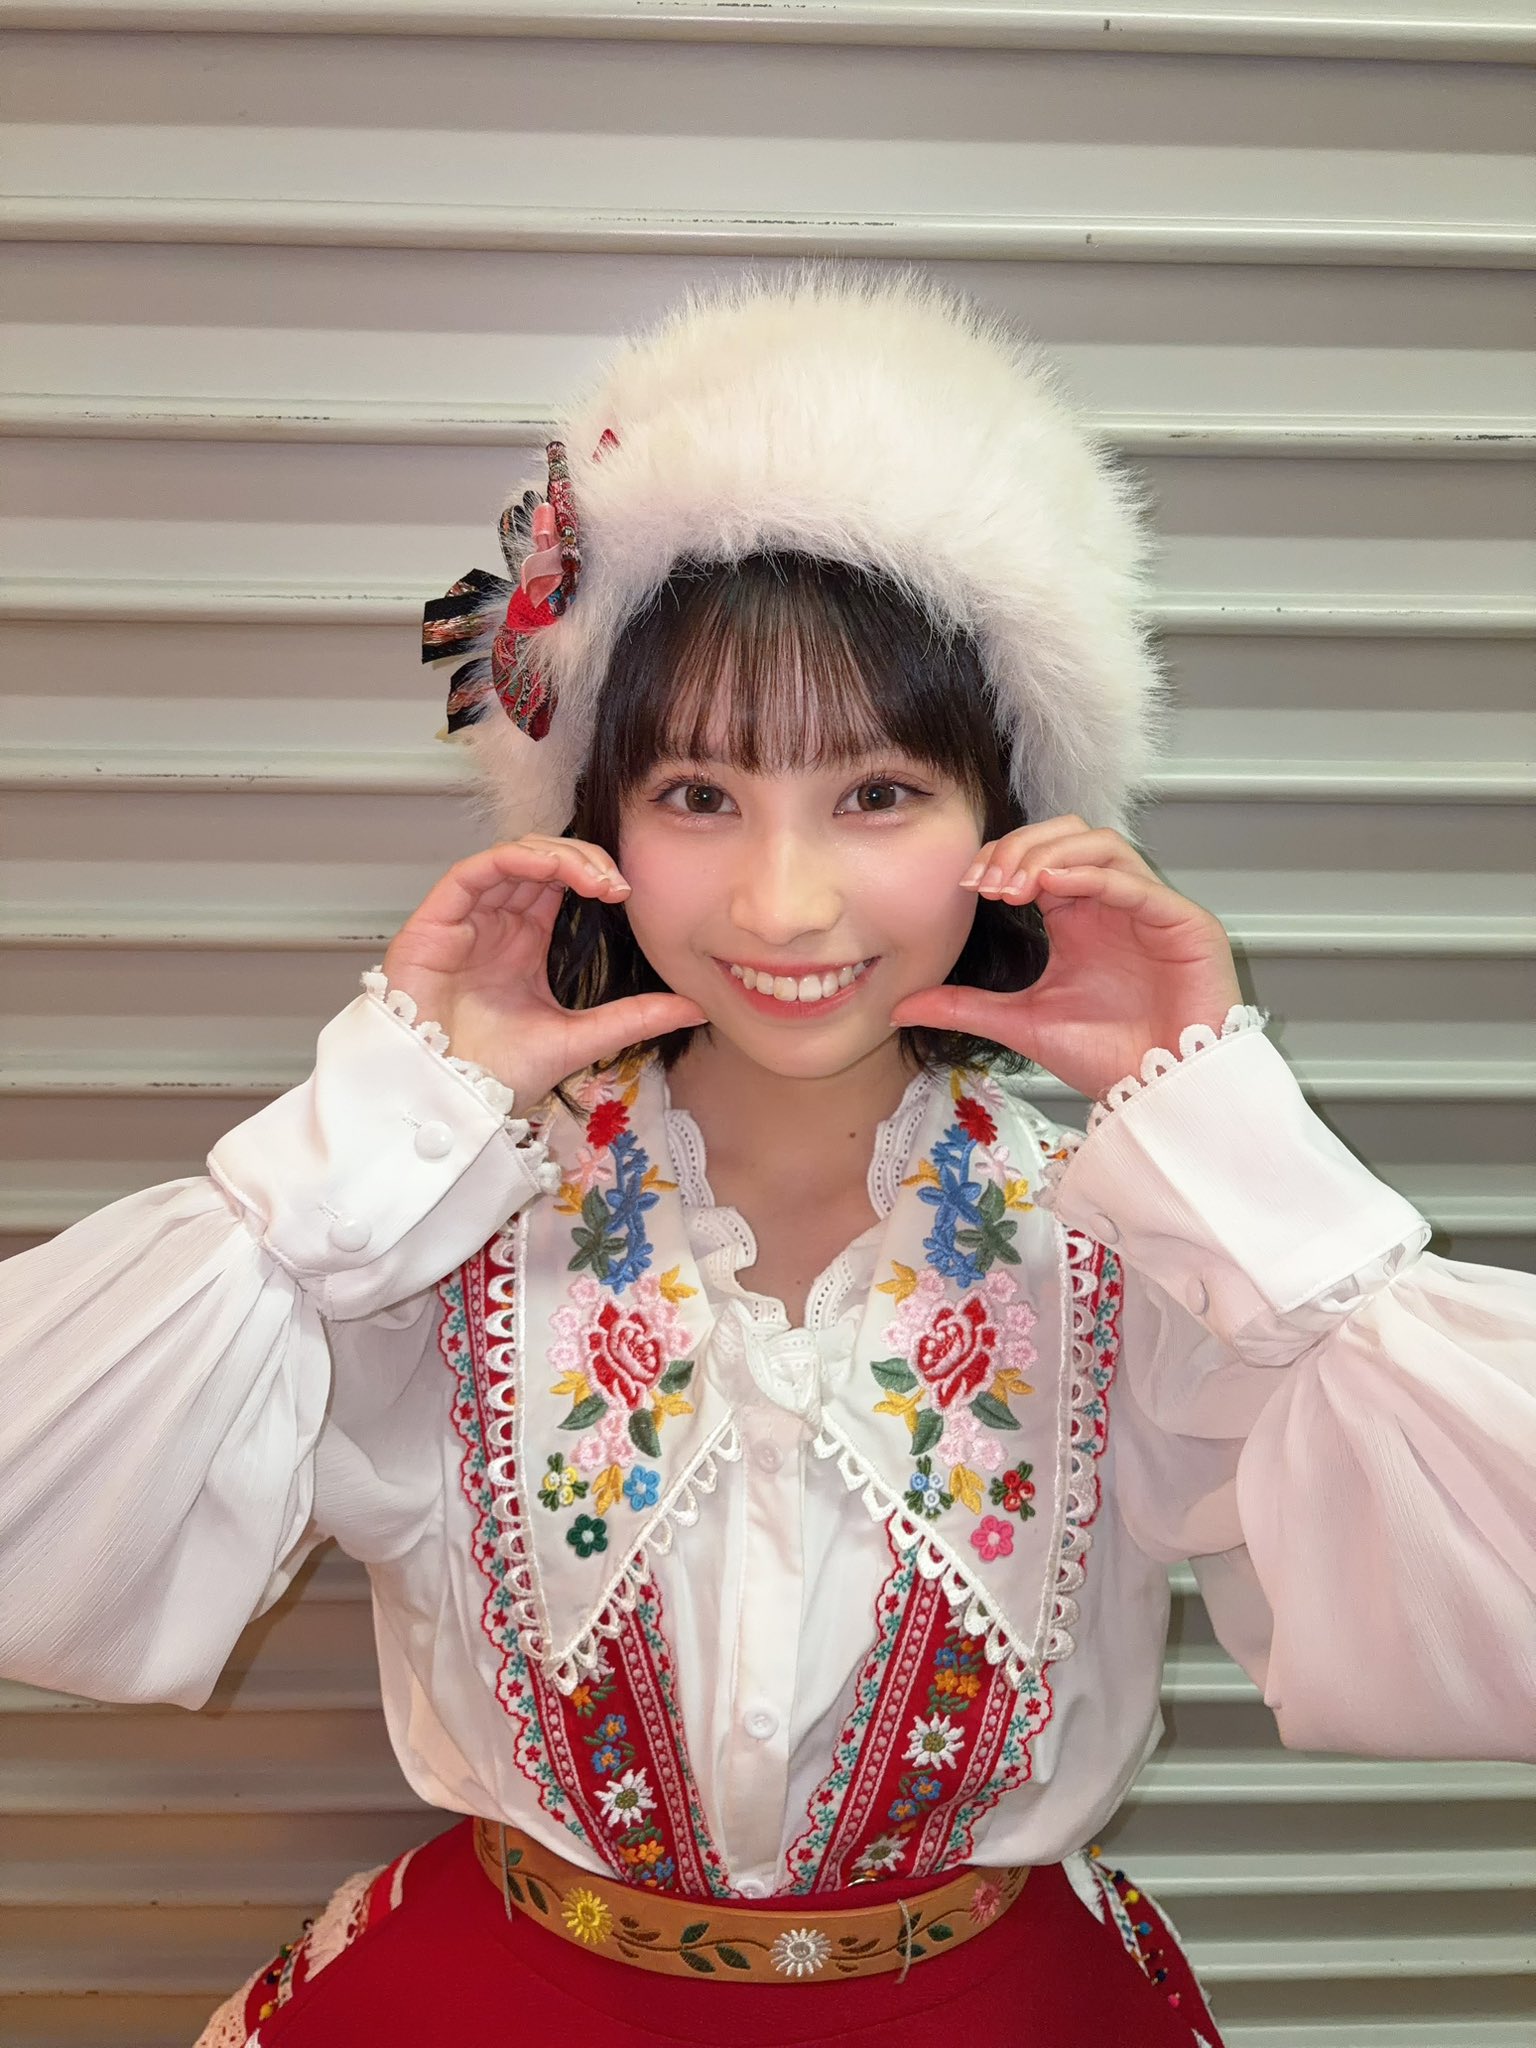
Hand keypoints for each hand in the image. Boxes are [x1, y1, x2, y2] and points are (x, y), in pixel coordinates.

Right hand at [380, 837, 706, 1105]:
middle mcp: (494, 923)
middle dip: (582, 860)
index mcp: (523, 941)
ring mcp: (463, 921)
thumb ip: (634, 1017)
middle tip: (617, 883)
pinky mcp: (433, 923)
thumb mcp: (581, 1038)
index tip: (627, 893)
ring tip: (594, 878)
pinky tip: (551, 870)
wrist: (451, 1101)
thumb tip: (694, 1006)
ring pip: (510, 858)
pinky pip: (473, 872)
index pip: (559, 883)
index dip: (592, 873)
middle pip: (538, 861)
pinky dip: (514, 860)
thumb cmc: (498, 1076)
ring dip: (555, 856)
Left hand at [890, 816, 1242, 1102]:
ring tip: (1016, 882)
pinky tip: (1055, 885)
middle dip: (1023, 846)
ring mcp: (1150, 908)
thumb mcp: (1019, 1023)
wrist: (1157, 1095)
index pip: (1041, 856)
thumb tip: (899, 1008)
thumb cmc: (1103, 1058)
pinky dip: (1092, 874)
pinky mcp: (1184, 923)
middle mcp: (1113, 902)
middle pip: (1071, 835)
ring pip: (1103, 844)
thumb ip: (964, 1007)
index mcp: (1079, 915)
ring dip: (1053, 854)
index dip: (1004, 856)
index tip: (970, 883)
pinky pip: (1136, 881)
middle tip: (989, 879)